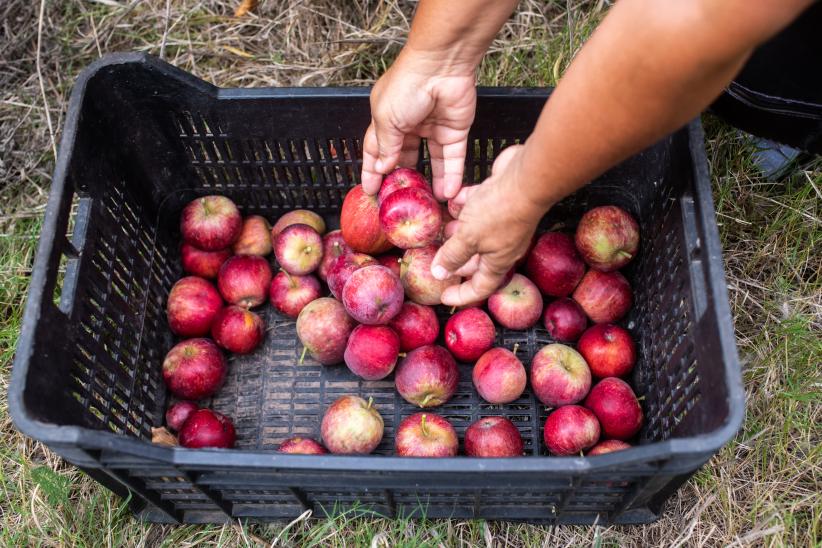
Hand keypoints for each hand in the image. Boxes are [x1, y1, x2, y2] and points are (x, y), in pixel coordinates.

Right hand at [361, 51, 475, 200]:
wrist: (441, 66)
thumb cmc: (407, 85)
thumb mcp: (386, 119)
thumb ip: (385, 146)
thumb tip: (382, 168)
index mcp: (387, 119)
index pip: (376, 150)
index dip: (372, 169)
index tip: (369, 190)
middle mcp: (410, 125)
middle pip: (405, 158)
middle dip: (403, 179)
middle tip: (400, 202)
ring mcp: (434, 129)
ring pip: (432, 162)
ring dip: (430, 182)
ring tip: (427, 204)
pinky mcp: (455, 132)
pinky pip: (453, 159)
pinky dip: (451, 176)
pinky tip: (447, 193)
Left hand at [431, 145, 546, 306]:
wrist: (527, 178)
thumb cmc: (499, 213)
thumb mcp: (469, 238)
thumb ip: (453, 255)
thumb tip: (439, 274)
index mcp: (498, 261)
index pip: (480, 287)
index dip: (462, 295)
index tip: (444, 297)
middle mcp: (502, 245)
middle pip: (477, 260)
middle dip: (457, 261)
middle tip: (438, 259)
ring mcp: (503, 222)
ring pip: (477, 231)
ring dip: (459, 231)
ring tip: (441, 228)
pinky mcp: (500, 199)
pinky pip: (479, 205)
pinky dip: (465, 204)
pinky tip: (451, 199)